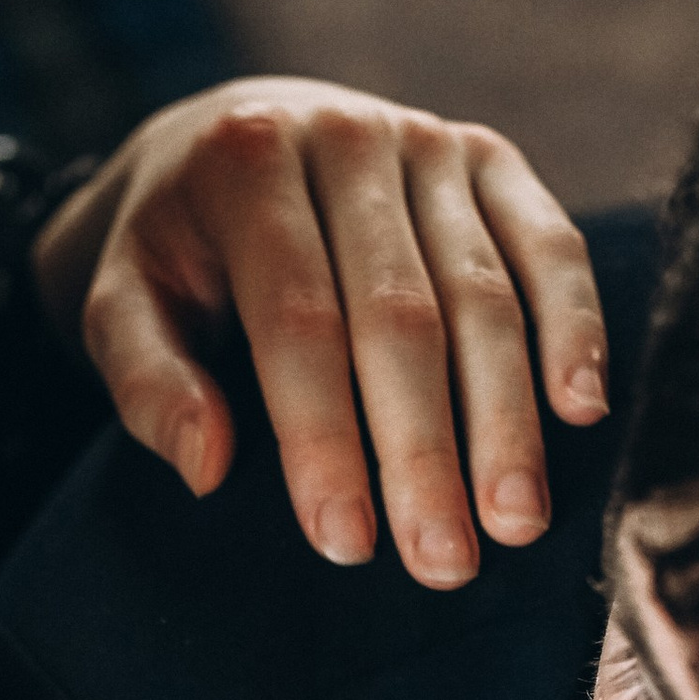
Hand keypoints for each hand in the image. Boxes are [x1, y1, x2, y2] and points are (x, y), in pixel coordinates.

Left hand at [34, 79, 606, 589]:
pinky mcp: (488, 156)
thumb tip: (206, 467)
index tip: (346, 544)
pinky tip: (582, 410)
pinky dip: (574, 325)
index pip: (298, 321)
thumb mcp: (117, 306)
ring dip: (508, 415)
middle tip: (446, 561)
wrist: (223, 139)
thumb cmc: (171, 254)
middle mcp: (346, 138)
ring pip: (484, 291)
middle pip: (402, 314)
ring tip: (516, 521)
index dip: (325, 438)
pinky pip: (548, 243)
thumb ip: (145, 383)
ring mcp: (427, 141)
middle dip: (426, 449)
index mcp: (246, 164)